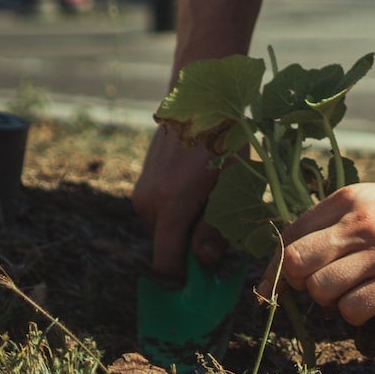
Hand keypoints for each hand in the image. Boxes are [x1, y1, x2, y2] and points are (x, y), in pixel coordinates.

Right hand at [131, 125, 231, 284]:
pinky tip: (199, 187)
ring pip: (163, 230)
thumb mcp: (232, 183)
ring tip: (212, 197)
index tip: (208, 275)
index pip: (165, 263)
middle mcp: (148, 202)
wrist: (197, 97)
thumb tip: (204, 262)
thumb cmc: (224, 138)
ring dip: (186, 227)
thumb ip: (216, 226)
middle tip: (221, 222)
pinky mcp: (142, 183)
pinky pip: (160, 213)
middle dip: (191, 247)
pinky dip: (178, 211)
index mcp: (171, 206)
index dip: (185, 277)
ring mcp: (141, 191)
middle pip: (167, 248)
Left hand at [263, 174, 374, 324]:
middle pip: (296, 263)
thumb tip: (299, 254)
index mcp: (350, 199)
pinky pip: (352, 310)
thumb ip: (341, 220)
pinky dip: (353, 316)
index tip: (270, 289)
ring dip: (329, 302)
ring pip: (320, 290)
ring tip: (351, 296)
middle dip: (299, 285)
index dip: (275, 269)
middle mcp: (360, 223)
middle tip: (317, 292)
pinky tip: (371, 307)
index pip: (290, 236)